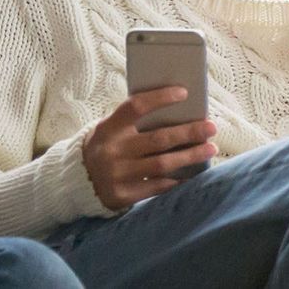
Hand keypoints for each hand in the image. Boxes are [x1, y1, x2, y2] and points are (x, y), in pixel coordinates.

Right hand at [82, 86, 218, 210]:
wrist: (77, 181)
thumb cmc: (105, 147)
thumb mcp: (110, 129)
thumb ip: (134, 123)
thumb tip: (178, 114)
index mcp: (109, 128)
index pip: (136, 107)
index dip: (160, 98)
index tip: (184, 93)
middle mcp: (113, 151)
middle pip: (158, 139)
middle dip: (188, 133)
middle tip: (211, 127)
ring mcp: (118, 175)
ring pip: (162, 164)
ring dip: (190, 156)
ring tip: (210, 149)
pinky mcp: (123, 195)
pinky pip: (157, 187)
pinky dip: (177, 180)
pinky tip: (193, 173)